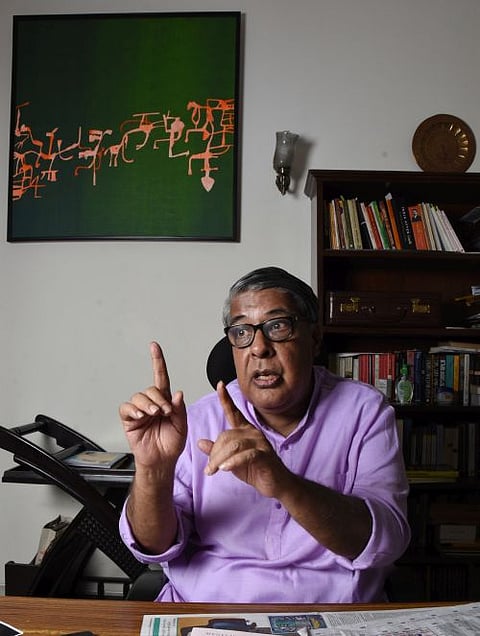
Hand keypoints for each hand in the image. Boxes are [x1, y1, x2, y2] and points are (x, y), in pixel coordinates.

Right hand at [119, 342, 186, 468]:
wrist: (161, 462)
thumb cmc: (171, 444)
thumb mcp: (182, 426)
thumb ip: (180, 409)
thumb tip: (178, 393)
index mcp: (165, 402)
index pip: (161, 377)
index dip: (157, 361)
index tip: (154, 346)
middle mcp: (152, 404)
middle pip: (151, 389)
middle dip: (159, 399)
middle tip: (165, 412)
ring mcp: (139, 411)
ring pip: (139, 397)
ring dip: (148, 404)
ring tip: (154, 415)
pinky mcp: (129, 420)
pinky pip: (127, 408)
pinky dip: (134, 410)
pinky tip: (141, 417)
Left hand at [197, 381, 290, 497]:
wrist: (276, 483)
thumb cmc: (255, 469)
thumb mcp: (231, 460)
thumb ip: (217, 451)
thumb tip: (200, 442)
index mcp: (245, 430)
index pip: (233, 412)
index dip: (226, 398)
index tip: (219, 384)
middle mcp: (253, 433)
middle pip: (226, 435)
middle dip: (214, 453)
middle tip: (209, 469)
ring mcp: (260, 443)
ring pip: (234, 445)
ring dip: (220, 460)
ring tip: (213, 471)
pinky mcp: (264, 455)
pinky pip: (246, 455)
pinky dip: (233, 462)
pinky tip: (226, 469)